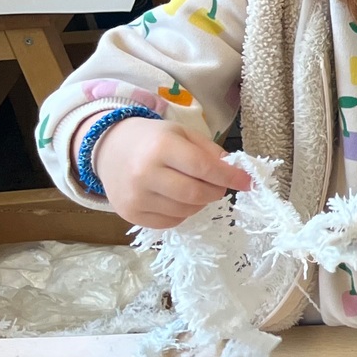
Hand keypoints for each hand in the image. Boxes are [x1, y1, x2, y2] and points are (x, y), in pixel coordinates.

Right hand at [89, 117, 253, 228]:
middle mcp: (145, 174)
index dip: (230, 177)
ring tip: (193, 187)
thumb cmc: (152, 139)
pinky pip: (170, 222)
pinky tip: (176, 198)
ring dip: (200, 203)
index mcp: (160, 148)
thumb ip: (210, 152)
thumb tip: (236, 173)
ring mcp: (135, 197)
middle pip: (196, 195)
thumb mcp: (182, 134)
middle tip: (218, 185)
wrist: (109, 149)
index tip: (248, 182)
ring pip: (186, 211)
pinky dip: (183, 213)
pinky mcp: (130, 214)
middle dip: (216, 191)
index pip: (204, 168)